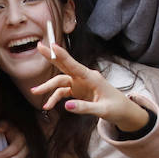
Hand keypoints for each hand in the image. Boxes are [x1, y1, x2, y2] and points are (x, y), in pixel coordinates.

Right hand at [31, 41, 150, 132]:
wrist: (124, 112)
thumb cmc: (116, 108)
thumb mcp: (102, 110)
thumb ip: (84, 108)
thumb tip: (66, 106)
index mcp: (92, 78)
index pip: (74, 65)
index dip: (62, 55)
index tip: (53, 45)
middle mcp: (84, 78)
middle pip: (65, 66)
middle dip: (51, 57)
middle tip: (39, 47)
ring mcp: (80, 84)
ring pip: (60, 82)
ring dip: (48, 87)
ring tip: (34, 92)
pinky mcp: (78, 91)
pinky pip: (63, 92)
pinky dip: (55, 98)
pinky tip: (47, 105)